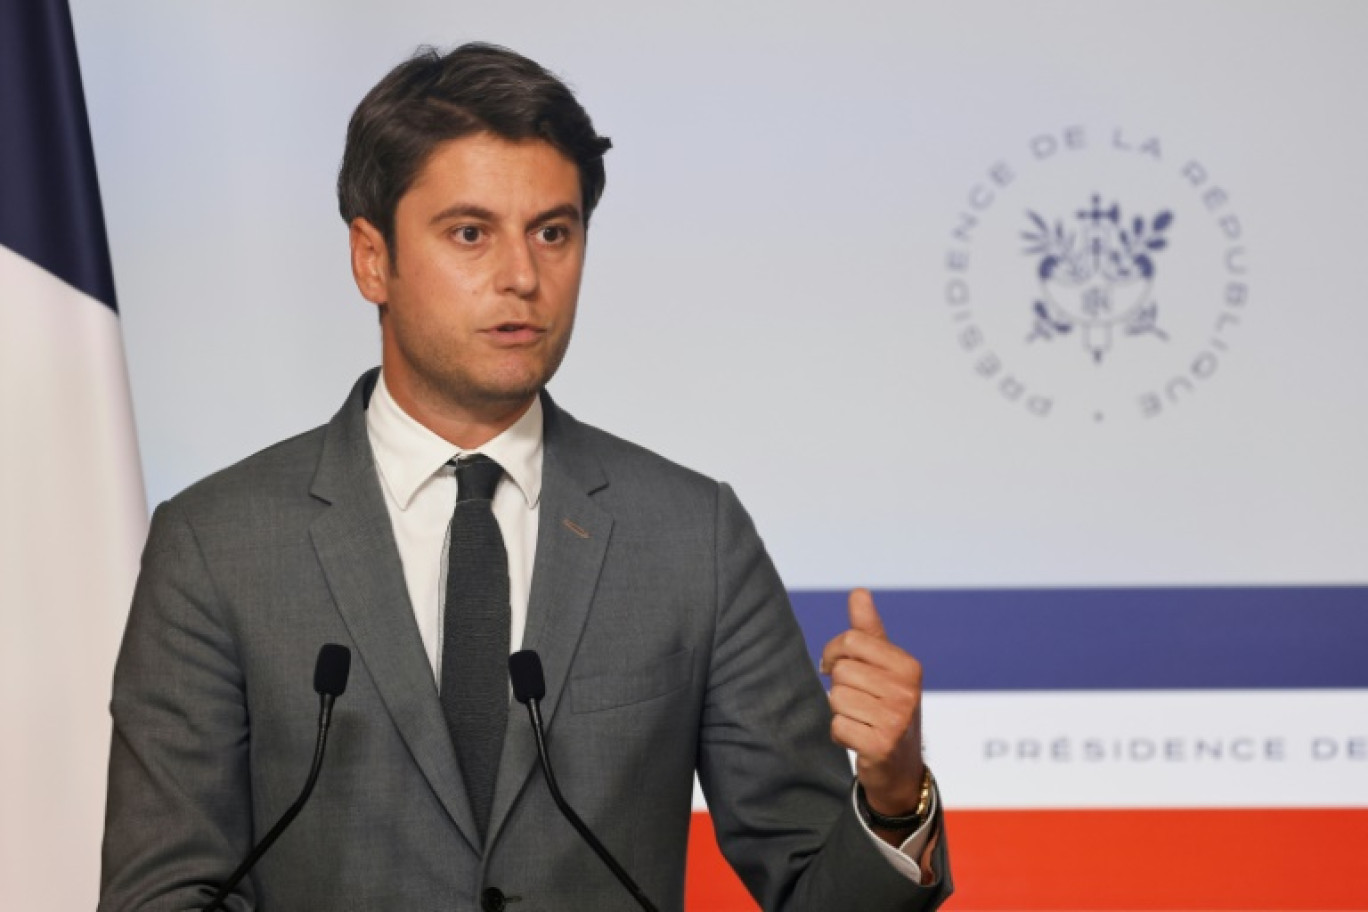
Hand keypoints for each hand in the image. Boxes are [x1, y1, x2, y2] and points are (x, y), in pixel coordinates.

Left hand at [820, 589, 925, 821]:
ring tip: (862, 720)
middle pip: (841, 671)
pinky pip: (837, 727)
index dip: (834, 653)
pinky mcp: (881, 745)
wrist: (900, 767)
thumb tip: (858, 592)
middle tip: (859, 702)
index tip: (836, 666)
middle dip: (840, 687)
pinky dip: (841, 734)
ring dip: (841, 712)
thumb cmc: (887, 708)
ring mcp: (897, 719)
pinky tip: (860, 739)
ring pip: (836, 698)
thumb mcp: (884, 667)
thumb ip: (869, 631)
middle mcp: (907, 690)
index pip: (851, 640)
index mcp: (908, 665)